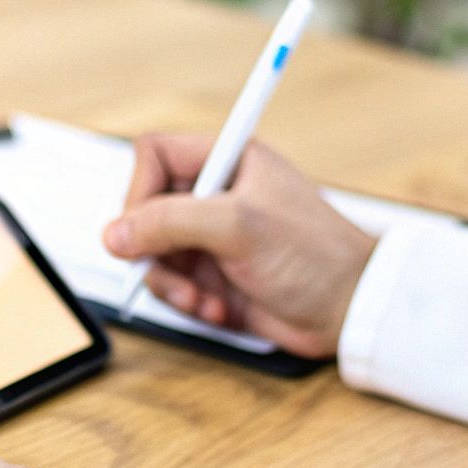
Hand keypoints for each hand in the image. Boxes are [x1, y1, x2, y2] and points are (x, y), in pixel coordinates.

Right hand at [102, 134, 376, 357]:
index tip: (142, 226)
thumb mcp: (240, 225)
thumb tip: (115, 234)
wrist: (352, 309)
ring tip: (202, 300)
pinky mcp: (215, 275)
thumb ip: (172, 221)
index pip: (154, 156)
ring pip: (153, 252)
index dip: (140, 190)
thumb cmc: (315, 255)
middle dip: (152, 248)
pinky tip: (219, 310)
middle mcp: (215, 194)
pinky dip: (188, 302)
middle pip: (145, 209)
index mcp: (227, 160)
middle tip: (169, 270)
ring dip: (170, 283)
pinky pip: (174, 285)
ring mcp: (213, 237)